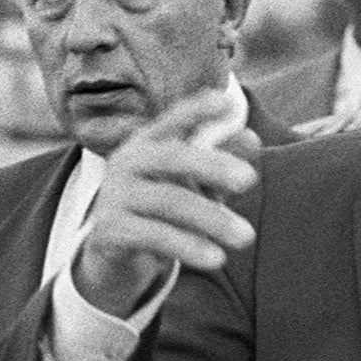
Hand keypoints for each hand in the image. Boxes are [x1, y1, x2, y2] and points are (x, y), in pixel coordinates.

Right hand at [72, 89, 259, 317]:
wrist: (116, 252)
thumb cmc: (164, 206)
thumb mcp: (195, 183)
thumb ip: (221, 162)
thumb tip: (251, 138)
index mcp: (149, 144)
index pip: (173, 120)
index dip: (198, 110)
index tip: (228, 103)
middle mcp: (127, 163)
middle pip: (171, 157)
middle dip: (212, 165)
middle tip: (250, 179)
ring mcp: (115, 195)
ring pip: (167, 200)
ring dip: (211, 217)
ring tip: (246, 237)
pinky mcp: (109, 230)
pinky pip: (152, 236)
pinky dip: (187, 246)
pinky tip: (216, 258)